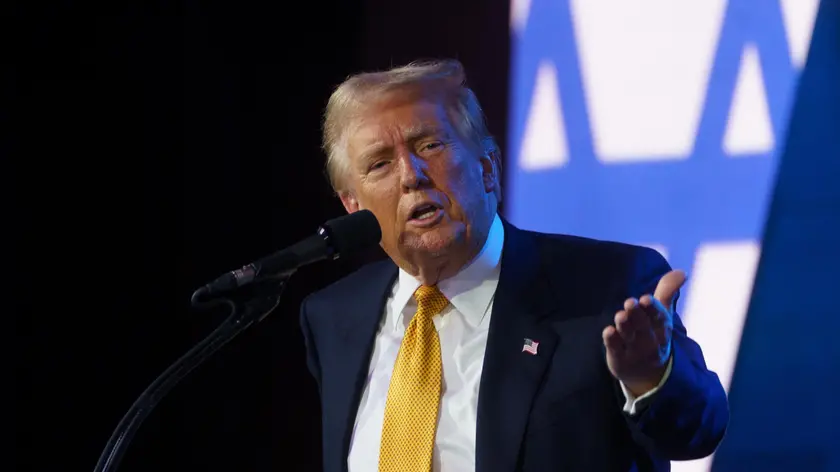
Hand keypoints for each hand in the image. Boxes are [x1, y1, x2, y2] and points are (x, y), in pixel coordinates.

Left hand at [602, 270, 686, 395]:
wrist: (649, 375)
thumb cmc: (653, 334)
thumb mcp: (661, 315)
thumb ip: (667, 291)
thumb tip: (682, 272)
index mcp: (661, 327)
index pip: (659, 317)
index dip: (653, 309)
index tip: (647, 299)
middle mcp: (650, 340)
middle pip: (643, 326)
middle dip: (637, 315)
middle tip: (629, 302)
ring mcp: (635, 351)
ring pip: (629, 337)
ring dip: (625, 326)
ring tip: (620, 315)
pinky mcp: (620, 359)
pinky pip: (616, 349)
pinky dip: (612, 341)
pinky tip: (608, 331)